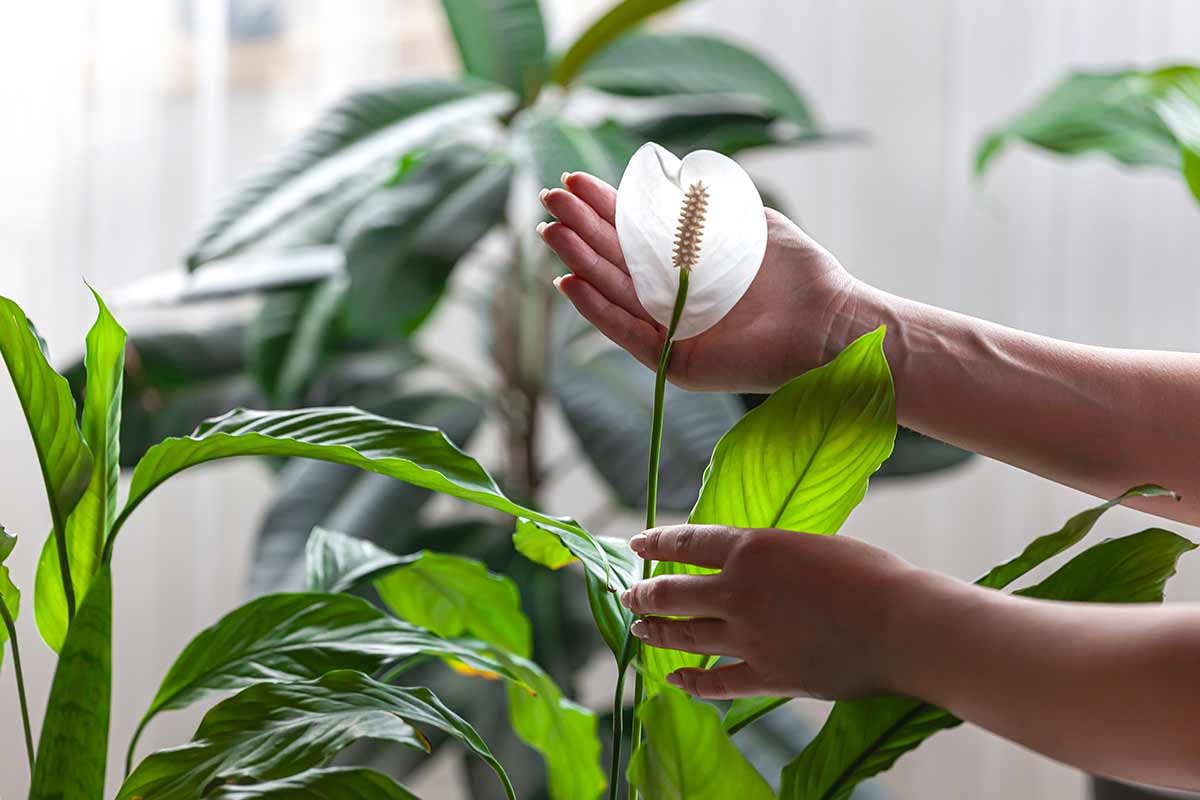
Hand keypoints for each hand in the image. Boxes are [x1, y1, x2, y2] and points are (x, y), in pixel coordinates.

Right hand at [540, 173, 859, 393]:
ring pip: (615, 294)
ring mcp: (674, 332)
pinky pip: (630, 334)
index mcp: (688, 264)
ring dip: (580, 263)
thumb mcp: (749, 224)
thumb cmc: (799, 273)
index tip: (572, 181)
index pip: (634, 233)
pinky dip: (598, 310)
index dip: (603, 207)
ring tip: (551, 235)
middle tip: (548, 202)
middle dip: (581, 230)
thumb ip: (708, 205)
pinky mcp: (679, 363)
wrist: (831, 322)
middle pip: (616, 261)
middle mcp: (675, 298)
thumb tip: (667, 177)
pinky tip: (570, 283)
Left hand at [620, 524, 931, 700]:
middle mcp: (737, 591)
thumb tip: (746, 563)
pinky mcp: (766, 675)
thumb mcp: (809, 544)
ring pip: (684, 635)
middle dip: (643, 594)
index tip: (636, 545)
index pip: (685, 543)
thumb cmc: (869, 575)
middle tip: (629, 595)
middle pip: (671, 592)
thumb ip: (769, 554)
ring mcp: (748, 637)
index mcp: (750, 548)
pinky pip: (716, 682)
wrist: (903, 624)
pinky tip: (674, 680)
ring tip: (639, 628)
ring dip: (656, 631)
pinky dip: (691, 681)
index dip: (655, 543)